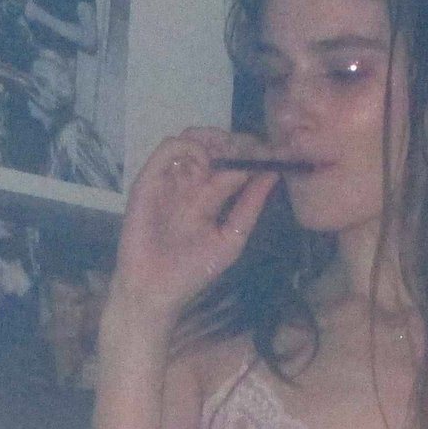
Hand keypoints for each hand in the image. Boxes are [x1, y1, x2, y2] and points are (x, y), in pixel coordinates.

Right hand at [106, 127, 277, 339]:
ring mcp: (171, 178)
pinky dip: (189, 147)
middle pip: (216, 144)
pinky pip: (168, 149)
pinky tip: (204, 162)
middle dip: (237, 142)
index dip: (255, 154)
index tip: (278, 152)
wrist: (157, 290)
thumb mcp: (231, 238)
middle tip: (256, 148)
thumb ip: (250, 205)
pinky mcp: (149, 179)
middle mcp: (192, 181)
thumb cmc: (192, 270)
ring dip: (214, 139)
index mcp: (212, 194)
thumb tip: (273, 173)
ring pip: (192, 138)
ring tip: (230, 154)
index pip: (236, 162)